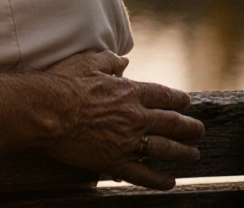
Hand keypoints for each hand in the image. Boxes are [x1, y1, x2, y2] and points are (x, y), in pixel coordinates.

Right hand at [43, 52, 204, 190]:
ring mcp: (127, 141)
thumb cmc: (61, 82)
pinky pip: (144, 175)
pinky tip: (169, 182)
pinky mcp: (115, 161)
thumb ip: (109, 61)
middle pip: (173, 123)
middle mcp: (135, 117)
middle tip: (199, 131)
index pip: (165, 96)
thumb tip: (124, 61)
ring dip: (183, 153)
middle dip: (190, 128)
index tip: (187, 103)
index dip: (180, 100)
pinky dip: (159, 180)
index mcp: (130, 92)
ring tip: (194, 155)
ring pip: (165, 149)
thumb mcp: (87, 61)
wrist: (45, 109)